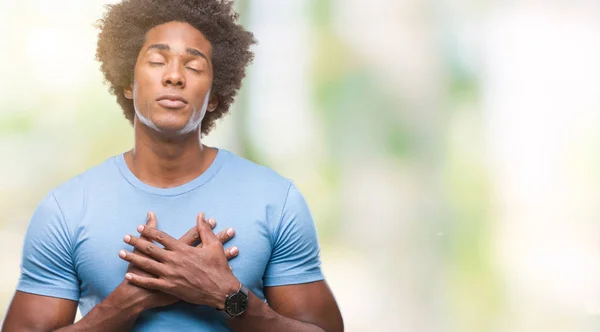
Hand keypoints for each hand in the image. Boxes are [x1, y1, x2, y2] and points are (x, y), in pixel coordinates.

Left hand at [119, 213, 239, 308]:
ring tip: (121, 253)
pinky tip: (128, 275)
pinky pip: (150, 282)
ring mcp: (170, 275)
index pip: (162, 237)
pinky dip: (138, 279)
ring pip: (147, 265)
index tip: (139, 227)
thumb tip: (201, 215)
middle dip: (136, 242)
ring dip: (132, 258)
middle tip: (125, 237)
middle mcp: (174, 261)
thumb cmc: (218, 267)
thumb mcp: (214, 245)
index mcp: (183, 250)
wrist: (220, 290)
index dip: (149, 231)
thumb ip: (205, 230)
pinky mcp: (169, 287)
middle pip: (150, 249)